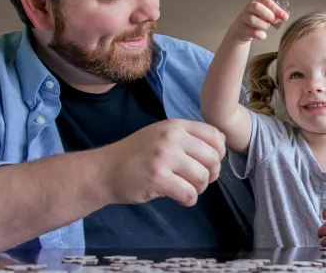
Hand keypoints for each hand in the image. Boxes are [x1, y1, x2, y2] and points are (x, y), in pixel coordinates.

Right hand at [101, 119, 225, 206]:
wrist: (105, 170)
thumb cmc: (137, 155)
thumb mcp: (162, 135)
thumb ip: (188, 137)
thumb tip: (221, 144)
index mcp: (175, 126)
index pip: (215, 135)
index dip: (219, 152)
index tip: (208, 163)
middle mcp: (171, 138)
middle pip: (213, 158)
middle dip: (211, 174)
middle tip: (197, 180)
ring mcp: (164, 157)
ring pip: (202, 177)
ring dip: (199, 189)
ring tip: (186, 188)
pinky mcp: (158, 178)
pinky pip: (189, 193)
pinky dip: (188, 200)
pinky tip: (179, 198)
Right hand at [225, 0, 288, 43]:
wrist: (242, 31)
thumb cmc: (257, 21)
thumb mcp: (266, 15)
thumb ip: (275, 14)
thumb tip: (285, 16)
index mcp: (257, 1)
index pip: (267, 2)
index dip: (277, 9)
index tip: (285, 17)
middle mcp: (249, 8)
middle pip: (257, 7)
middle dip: (269, 15)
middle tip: (275, 22)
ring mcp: (243, 18)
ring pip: (253, 20)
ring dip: (263, 25)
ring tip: (265, 27)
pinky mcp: (241, 29)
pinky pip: (252, 32)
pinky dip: (260, 35)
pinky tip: (262, 35)